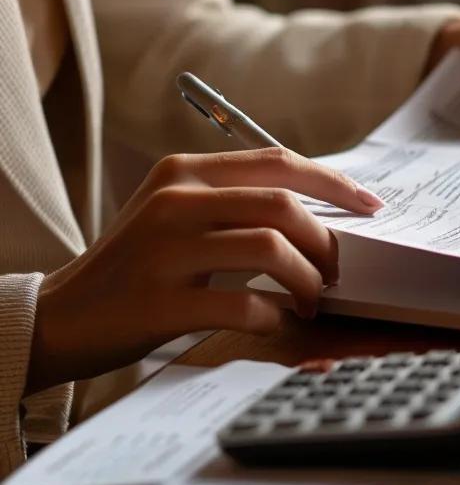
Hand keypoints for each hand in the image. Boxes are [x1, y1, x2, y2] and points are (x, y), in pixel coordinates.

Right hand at [27, 149, 383, 393]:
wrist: (64, 315)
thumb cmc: (138, 265)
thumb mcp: (177, 213)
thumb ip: (236, 201)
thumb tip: (322, 211)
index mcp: (184, 171)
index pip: (278, 161)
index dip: (334, 182)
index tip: (371, 205)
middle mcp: (175, 201)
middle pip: (283, 204)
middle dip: (325, 240)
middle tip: (338, 270)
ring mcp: (165, 250)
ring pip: (271, 248)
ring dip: (307, 280)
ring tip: (311, 300)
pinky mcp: (160, 302)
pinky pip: (244, 304)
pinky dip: (273, 317)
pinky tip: (274, 323)